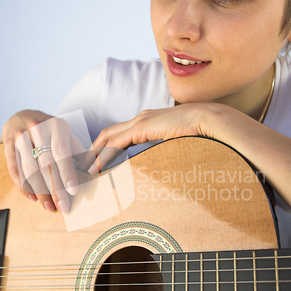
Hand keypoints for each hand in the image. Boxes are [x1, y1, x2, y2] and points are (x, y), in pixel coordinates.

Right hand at [1, 110, 79, 211]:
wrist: (22, 115)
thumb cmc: (49, 129)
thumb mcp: (65, 134)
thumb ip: (77, 151)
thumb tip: (91, 170)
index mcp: (56, 125)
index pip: (61, 153)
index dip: (67, 173)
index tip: (73, 191)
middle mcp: (37, 128)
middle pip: (46, 164)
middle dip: (55, 189)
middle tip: (62, 206)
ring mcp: (20, 137)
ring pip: (29, 170)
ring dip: (40, 191)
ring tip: (48, 206)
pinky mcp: (7, 145)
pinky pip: (14, 169)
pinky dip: (23, 186)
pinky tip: (33, 198)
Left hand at [88, 104, 212, 172]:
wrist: (209, 119)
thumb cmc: (198, 133)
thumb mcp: (175, 143)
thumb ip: (163, 150)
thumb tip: (161, 167)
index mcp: (147, 122)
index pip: (118, 135)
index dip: (104, 148)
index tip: (95, 163)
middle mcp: (140, 119)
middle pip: (107, 134)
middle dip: (92, 151)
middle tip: (81, 167)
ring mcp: (140, 121)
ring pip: (107, 138)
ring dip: (93, 155)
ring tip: (84, 171)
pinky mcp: (142, 127)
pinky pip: (116, 143)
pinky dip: (103, 156)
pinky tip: (97, 168)